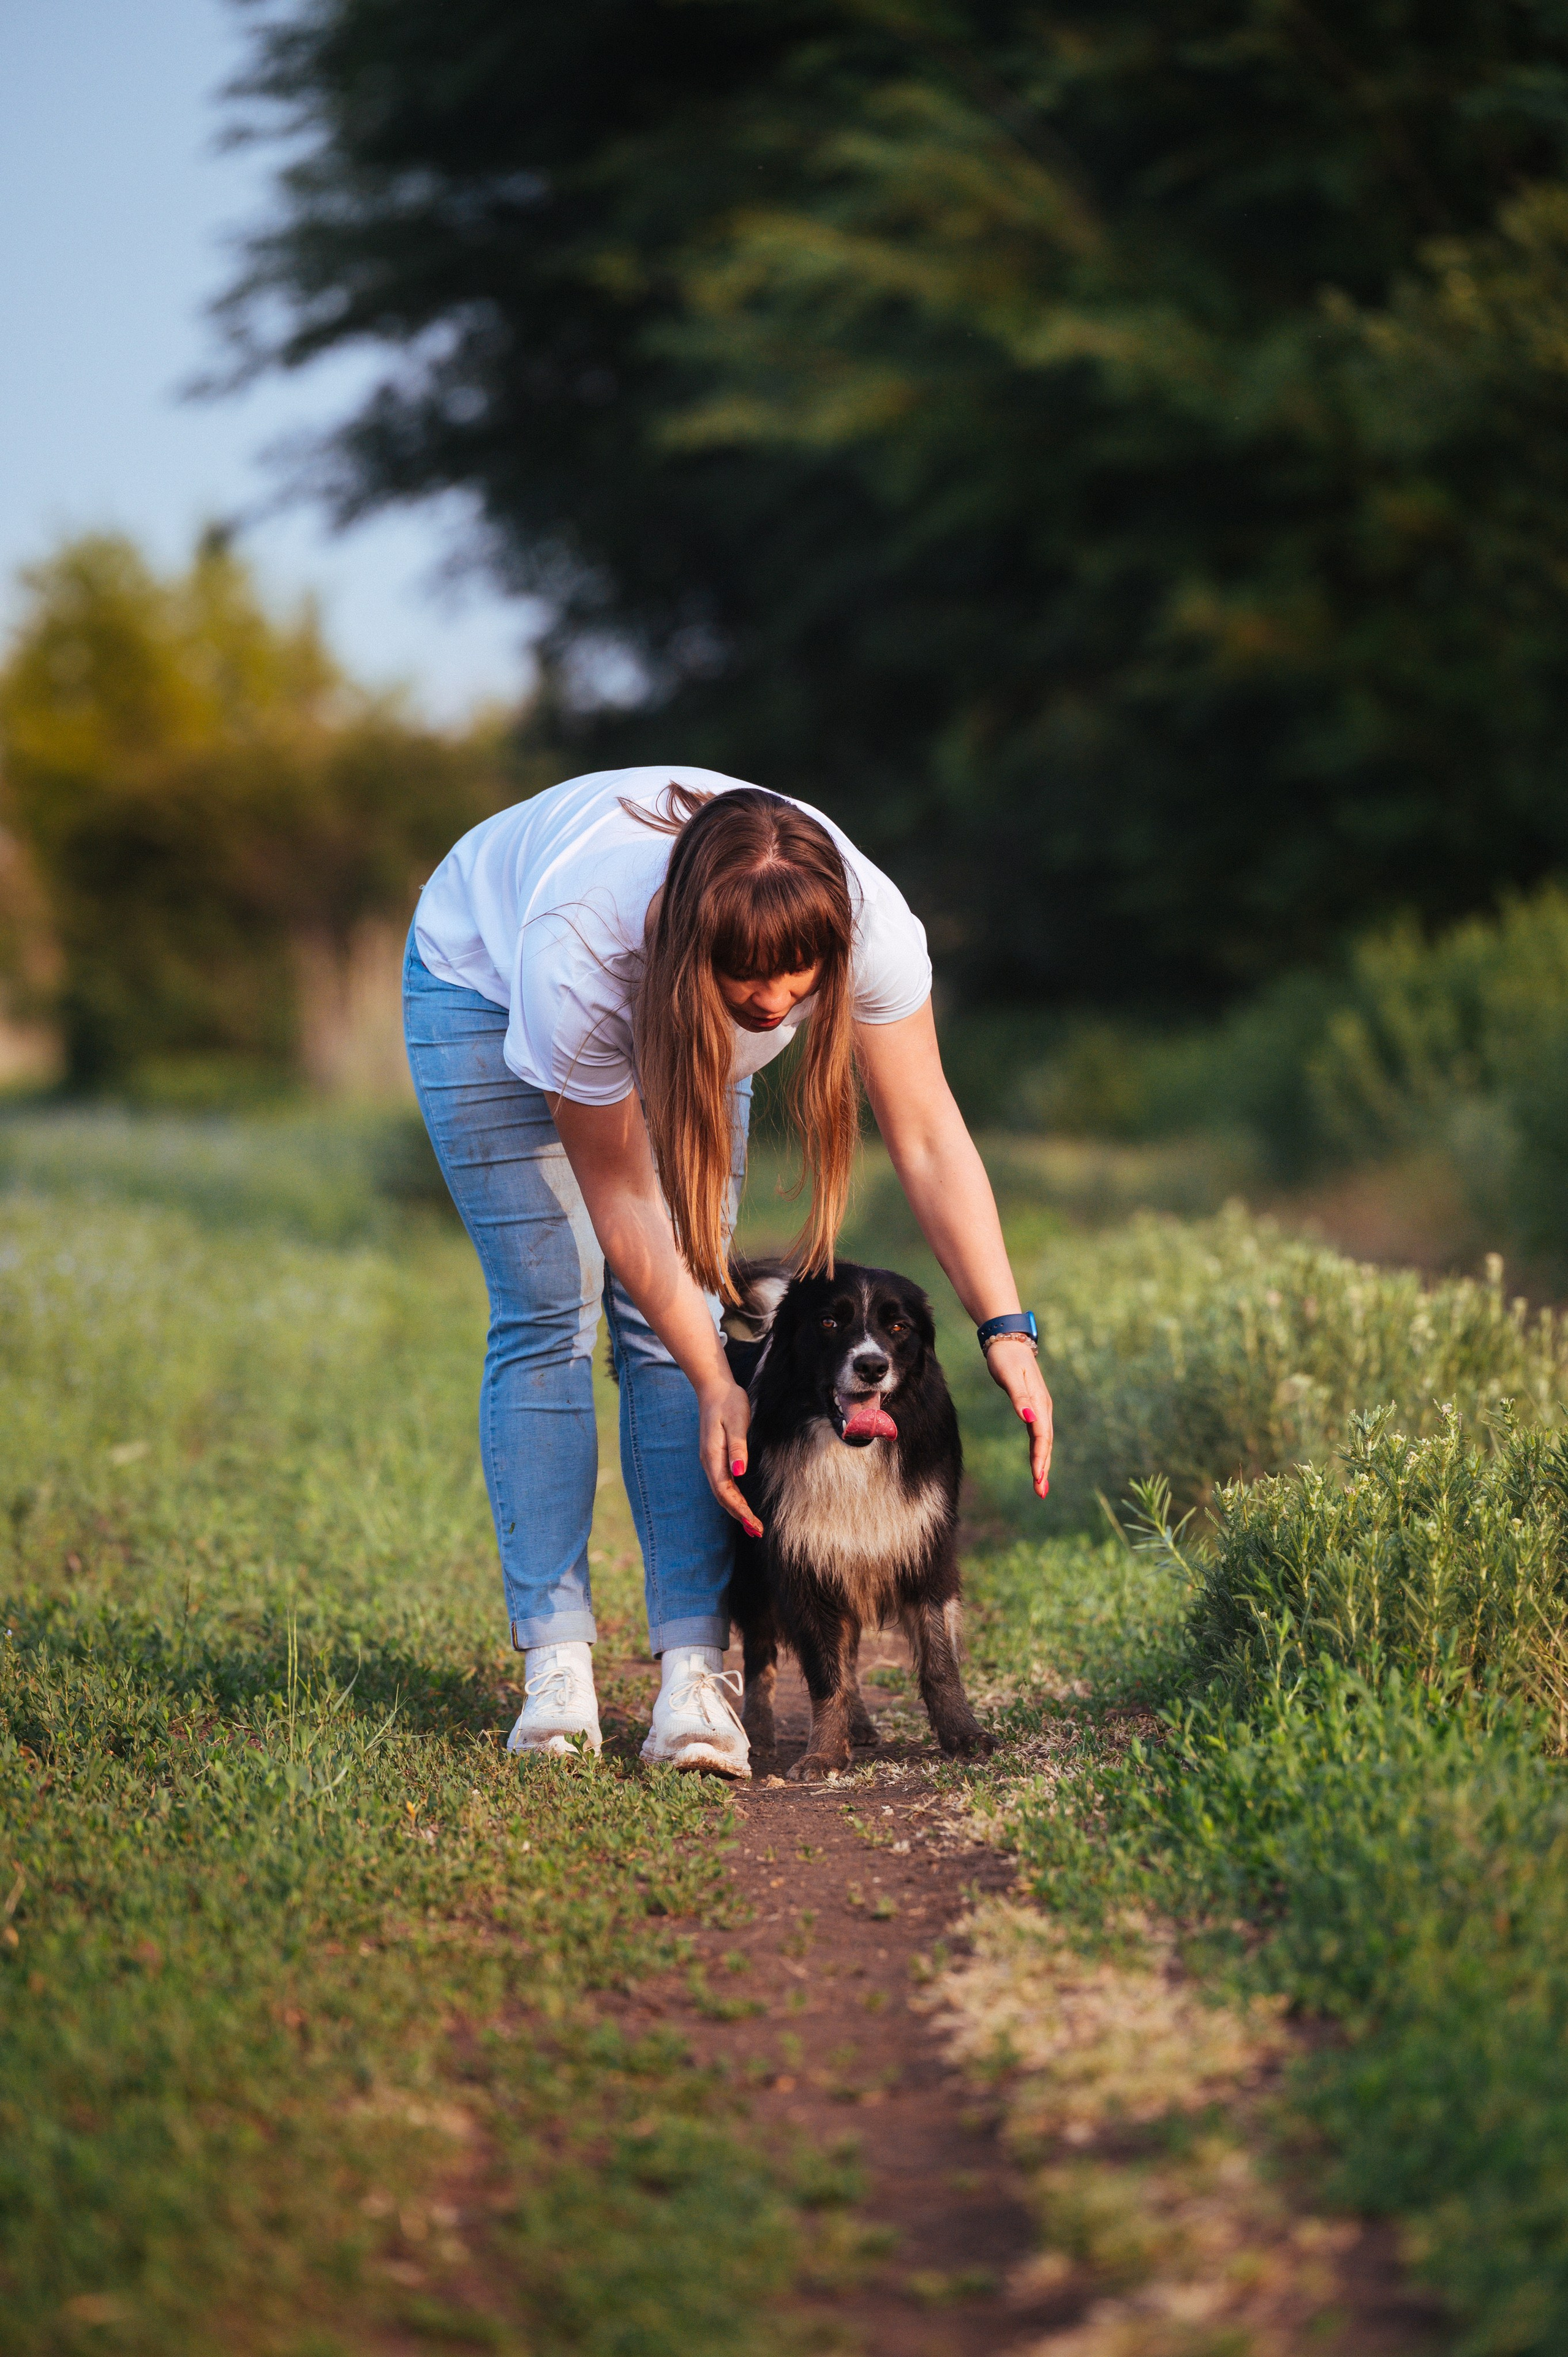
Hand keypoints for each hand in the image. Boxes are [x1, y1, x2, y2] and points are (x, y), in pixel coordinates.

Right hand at [698, 1375, 763, 1535]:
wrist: (714, 1388)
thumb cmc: (728, 1402)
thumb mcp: (737, 1421)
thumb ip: (738, 1447)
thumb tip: (739, 1472)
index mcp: (713, 1456)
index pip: (725, 1491)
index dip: (739, 1509)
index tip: (753, 1523)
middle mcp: (709, 1462)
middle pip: (723, 1497)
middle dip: (739, 1515)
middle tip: (757, 1531)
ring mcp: (711, 1460)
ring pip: (723, 1492)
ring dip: (736, 1509)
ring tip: (752, 1525)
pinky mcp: (716, 1457)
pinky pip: (724, 1483)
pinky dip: (734, 1498)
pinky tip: (742, 1504)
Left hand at [984, 1339, 1053, 1499]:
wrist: (1008, 1340)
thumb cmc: (1005, 1357)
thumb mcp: (1009, 1375)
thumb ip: (1019, 1397)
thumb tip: (1028, 1419)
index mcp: (1039, 1402)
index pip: (1042, 1436)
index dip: (1040, 1458)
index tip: (1037, 1478)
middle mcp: (1043, 1407)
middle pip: (1046, 1443)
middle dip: (1044, 1468)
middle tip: (1041, 1492)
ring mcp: (1040, 1408)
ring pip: (1044, 1441)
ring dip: (1043, 1463)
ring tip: (1040, 1486)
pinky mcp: (1034, 1408)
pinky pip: (1039, 1435)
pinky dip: (1039, 1451)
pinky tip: (1037, 1464)